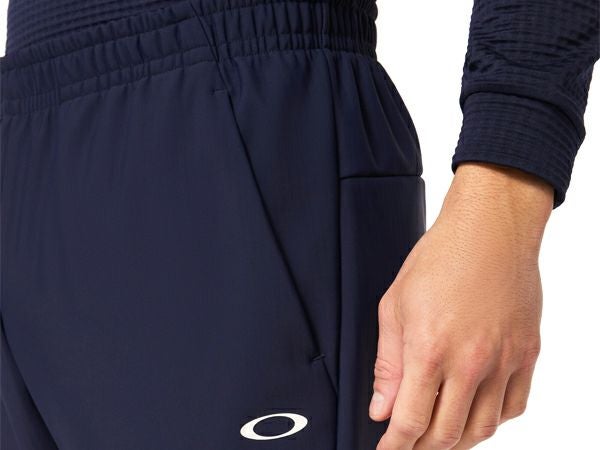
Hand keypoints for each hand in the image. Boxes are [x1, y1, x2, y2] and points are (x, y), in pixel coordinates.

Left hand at [370, 162, 553, 449]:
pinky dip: (492, 419)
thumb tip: (381, 407)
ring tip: (439, 434)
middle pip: (447, 434)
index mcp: (430, 350)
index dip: (395, 446)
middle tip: (409, 444)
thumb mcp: (395, 306)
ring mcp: (504, 360)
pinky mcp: (527, 353)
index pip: (410, 422)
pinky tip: (476, 412)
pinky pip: (514, 406)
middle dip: (422, 448)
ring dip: (457, 439)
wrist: (488, 230)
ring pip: (483, 427)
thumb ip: (388, 363)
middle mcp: (470, 362)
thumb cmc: (439, 258)